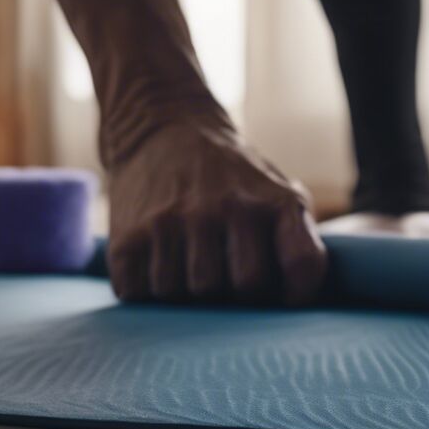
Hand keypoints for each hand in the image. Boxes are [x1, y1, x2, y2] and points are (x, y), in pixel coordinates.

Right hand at [105, 123, 327, 304]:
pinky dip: (146, 291)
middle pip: (241, 290)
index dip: (297, 292)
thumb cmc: (230, 178)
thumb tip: (295, 302)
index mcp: (271, 200)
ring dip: (186, 295)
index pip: (301, 265)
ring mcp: (171, 223)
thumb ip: (299, 238)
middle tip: (225, 278)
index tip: (282, 295)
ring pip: (185, 296)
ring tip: (187, 267)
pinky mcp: (127, 238)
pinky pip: (139, 294)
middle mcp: (223, 208)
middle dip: (236, 295)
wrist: (162, 127)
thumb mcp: (278, 190)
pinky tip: (156, 266)